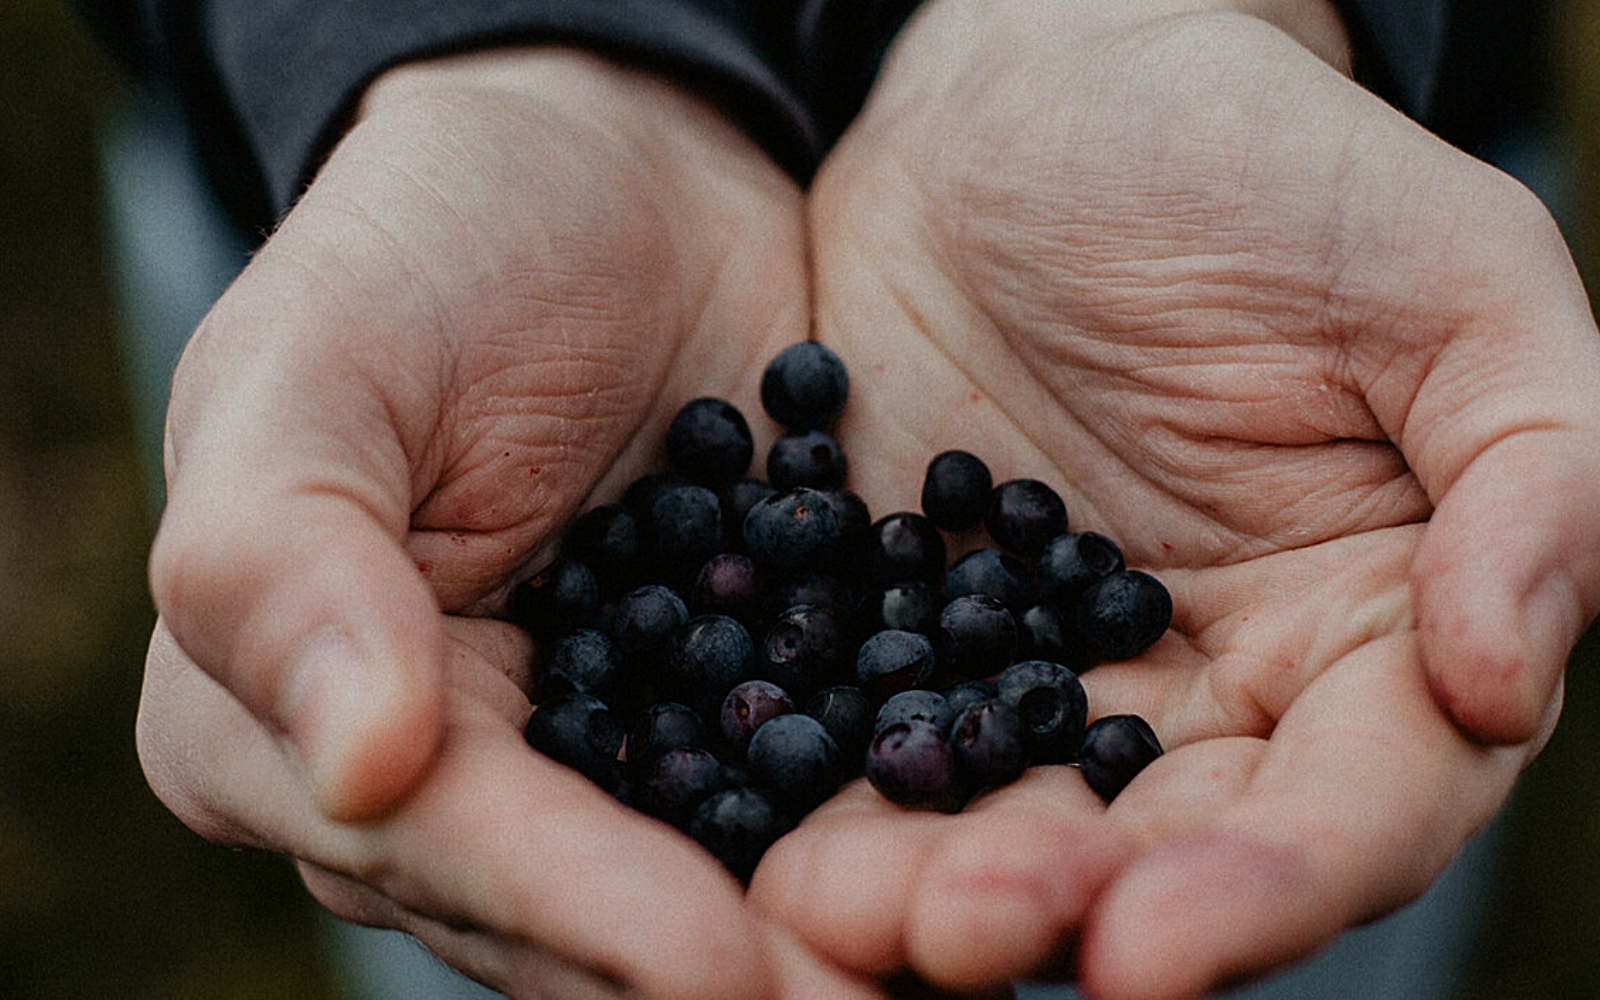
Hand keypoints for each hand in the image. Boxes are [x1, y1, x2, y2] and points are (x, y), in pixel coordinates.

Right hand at [134, 48, 880, 999]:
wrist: (607, 174)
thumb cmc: (429, 244)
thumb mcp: (314, 362)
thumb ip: (283, 555)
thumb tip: (357, 762)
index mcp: (289, 722)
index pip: (443, 844)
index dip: (578, 910)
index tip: (718, 964)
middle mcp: (449, 776)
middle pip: (573, 915)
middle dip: (717, 967)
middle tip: (860, 994)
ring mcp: (603, 751)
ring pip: (700, 879)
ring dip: (816, 934)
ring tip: (957, 950)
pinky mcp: (732, 707)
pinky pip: (801, 787)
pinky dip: (882, 825)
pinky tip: (984, 847)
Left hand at [749, 2, 1599, 997]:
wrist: (1025, 105)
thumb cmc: (1259, 162)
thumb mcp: (1447, 276)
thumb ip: (1537, 470)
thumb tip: (1506, 680)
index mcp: (1370, 627)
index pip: (1359, 802)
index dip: (1272, 886)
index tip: (1149, 945)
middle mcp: (1214, 682)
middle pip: (1164, 846)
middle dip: (1067, 906)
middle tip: (955, 938)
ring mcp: (1046, 661)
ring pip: (1010, 812)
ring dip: (929, 884)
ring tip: (836, 918)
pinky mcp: (911, 621)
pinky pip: (874, 723)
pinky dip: (827, 787)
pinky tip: (760, 837)